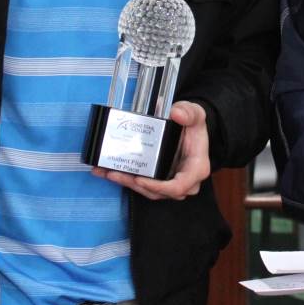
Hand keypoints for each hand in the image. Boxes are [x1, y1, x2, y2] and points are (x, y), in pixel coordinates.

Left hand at [90, 101, 211, 200]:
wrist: (189, 127)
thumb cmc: (193, 125)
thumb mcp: (195, 114)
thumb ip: (189, 112)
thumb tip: (177, 114)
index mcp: (196, 168)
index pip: (179, 187)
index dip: (158, 187)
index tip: (140, 179)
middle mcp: (184, 180)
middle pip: (158, 192)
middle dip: (134, 185)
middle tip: (115, 173)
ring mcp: (170, 181)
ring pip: (147, 190)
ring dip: (126, 183)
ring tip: (107, 171)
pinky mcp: (159, 179)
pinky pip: (142, 184)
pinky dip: (126, 178)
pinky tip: (108, 170)